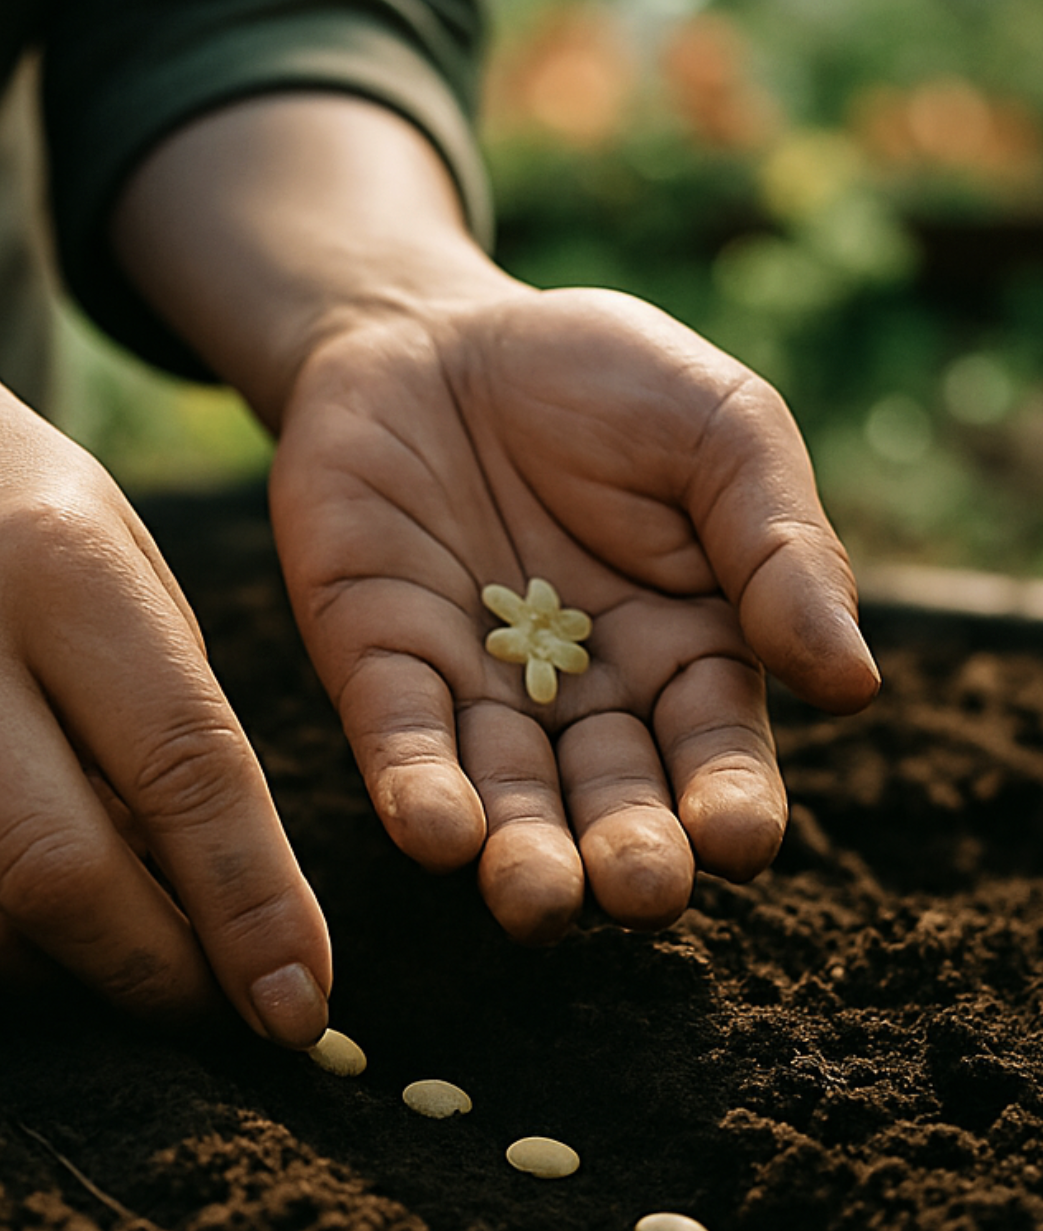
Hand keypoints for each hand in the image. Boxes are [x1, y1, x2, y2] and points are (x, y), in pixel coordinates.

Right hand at [0, 361, 330, 1042]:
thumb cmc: (34, 523)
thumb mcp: (139, 578)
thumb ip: (178, 737)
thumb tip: (220, 924)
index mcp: (58, 570)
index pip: (181, 769)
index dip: (252, 904)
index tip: (301, 1002)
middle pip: (56, 872)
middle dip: (158, 975)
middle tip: (221, 1008)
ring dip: (72, 978)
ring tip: (136, 963)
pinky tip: (40, 918)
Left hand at [269, 280, 879, 939]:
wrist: (435, 333)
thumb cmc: (601, 380)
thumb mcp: (723, 432)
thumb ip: (781, 548)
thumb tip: (852, 681)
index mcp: (687, 655)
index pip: (716, 754)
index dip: (728, 803)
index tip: (738, 839)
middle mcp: (582, 699)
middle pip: (611, 802)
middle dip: (627, 856)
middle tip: (637, 890)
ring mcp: (475, 689)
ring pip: (504, 797)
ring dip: (519, 855)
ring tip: (535, 898)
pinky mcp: (378, 662)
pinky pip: (399, 738)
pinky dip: (416, 786)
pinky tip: (436, 830)